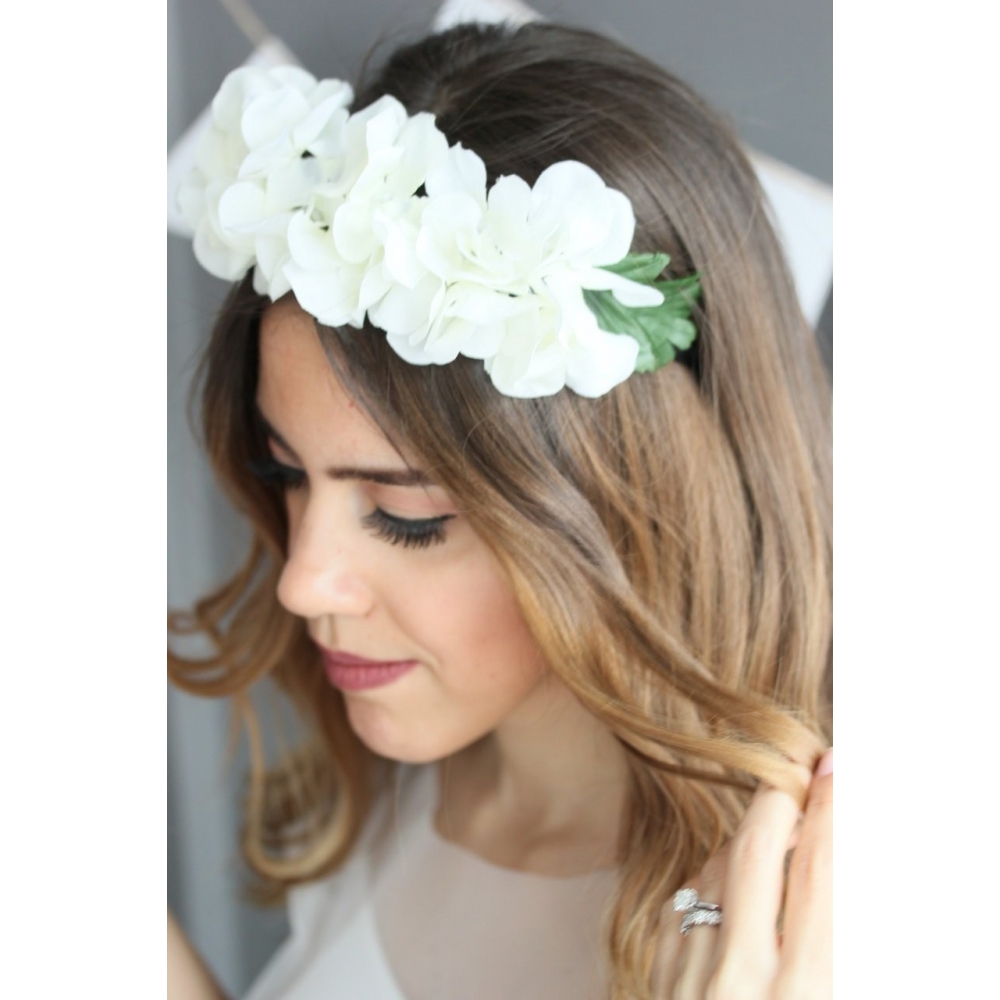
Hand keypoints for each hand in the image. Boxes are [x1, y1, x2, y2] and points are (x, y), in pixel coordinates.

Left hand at [654, 749, 832, 998]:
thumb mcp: (837, 997)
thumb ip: (836, 947)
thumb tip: (833, 865)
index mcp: (801, 994)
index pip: (816, 874)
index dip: (828, 812)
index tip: (833, 769)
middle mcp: (737, 983)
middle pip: (753, 854)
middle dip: (778, 799)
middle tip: (797, 769)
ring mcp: (688, 982)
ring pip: (712, 874)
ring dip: (743, 843)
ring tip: (771, 830)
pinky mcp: (656, 984)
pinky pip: (679, 909)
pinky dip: (708, 887)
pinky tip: (729, 887)